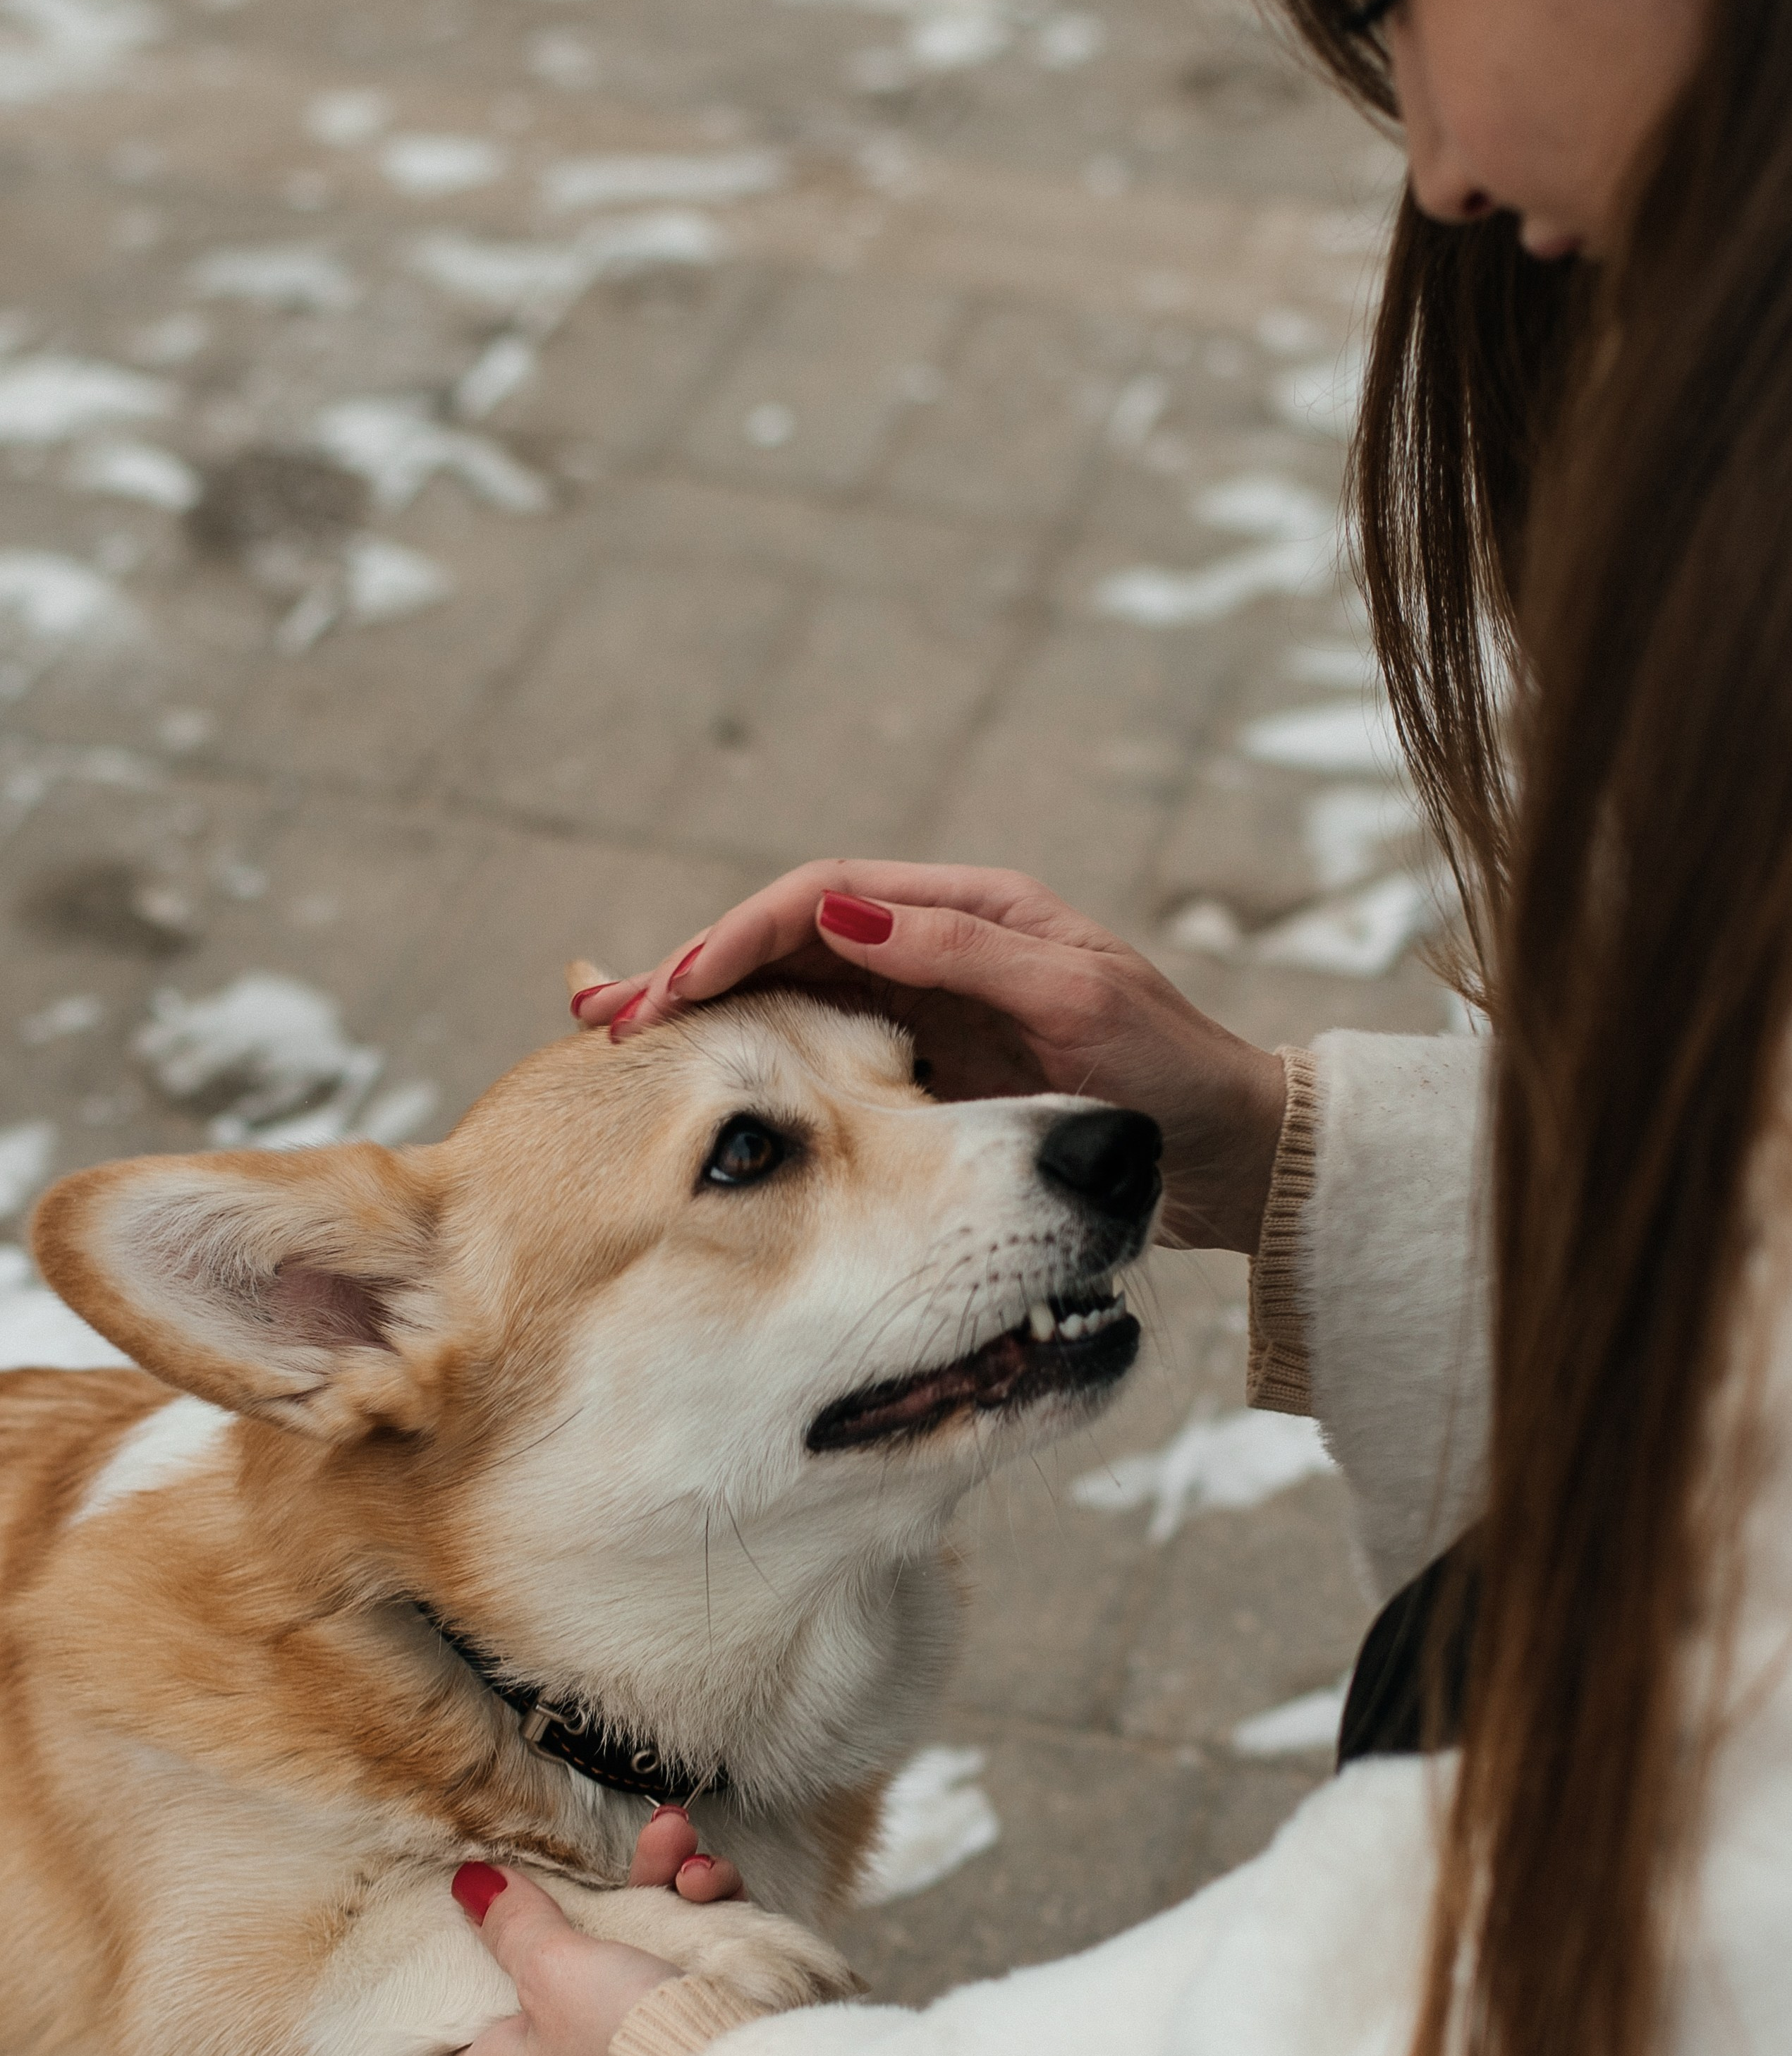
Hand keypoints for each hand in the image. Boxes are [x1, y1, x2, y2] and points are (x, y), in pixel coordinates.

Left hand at [430, 1807, 745, 2055]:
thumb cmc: (621, 2046)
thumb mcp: (553, 1970)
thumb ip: (513, 1923)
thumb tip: (470, 1887)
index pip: (444, 2053)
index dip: (442, 2005)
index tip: (453, 1946)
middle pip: (550, 1965)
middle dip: (586, 1893)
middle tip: (593, 1854)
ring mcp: (625, 2041)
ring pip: (628, 1939)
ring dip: (657, 1878)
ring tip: (674, 1839)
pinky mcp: (687, 2023)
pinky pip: (684, 1949)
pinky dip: (700, 1907)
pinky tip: (708, 1880)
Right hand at [568, 861, 1285, 1252]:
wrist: (1231, 1154)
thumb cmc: (1172, 1076)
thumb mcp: (1076, 1005)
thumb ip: (963, 956)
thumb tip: (839, 916)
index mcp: (974, 912)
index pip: (826, 901)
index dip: (742, 935)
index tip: (677, 988)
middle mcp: (938, 949)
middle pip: (789, 941)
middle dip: (695, 968)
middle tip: (602, 1011)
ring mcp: (927, 1013)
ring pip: (792, 997)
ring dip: (708, 1012)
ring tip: (616, 1034)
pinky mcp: (927, 1074)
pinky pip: (824, 1055)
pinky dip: (755, 1060)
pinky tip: (699, 1083)